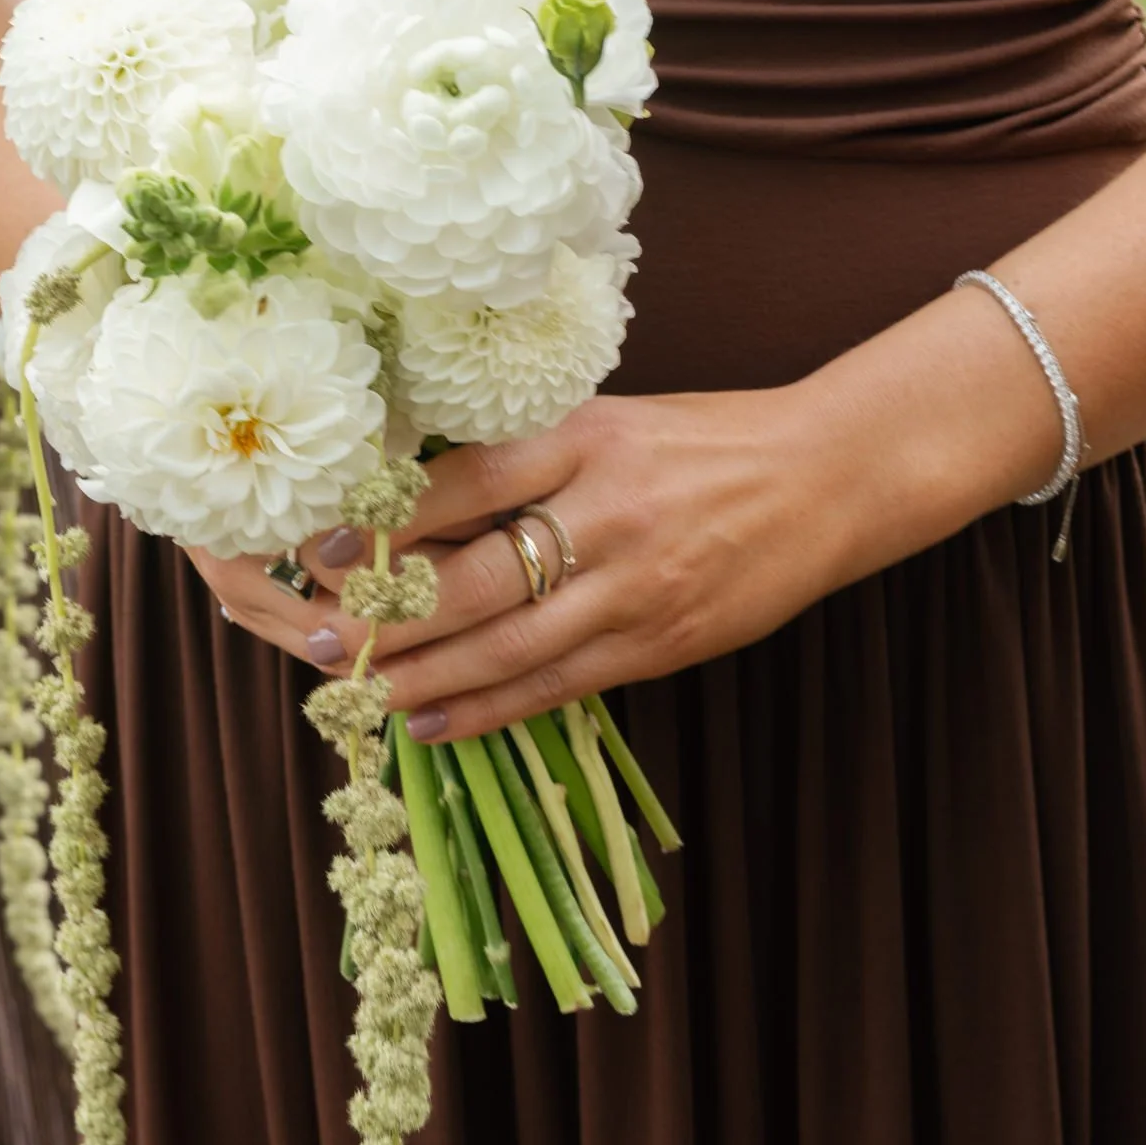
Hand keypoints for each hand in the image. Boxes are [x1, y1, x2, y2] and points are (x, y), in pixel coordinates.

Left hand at [193, 384, 866, 741]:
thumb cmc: (705, 442)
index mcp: (588, 439)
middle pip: (476, 579)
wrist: (828, 477)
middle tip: (317, 640)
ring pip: (508, 648)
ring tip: (356, 693)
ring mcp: (636, 587)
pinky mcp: (660, 643)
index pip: (469, 482)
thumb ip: (526, 460)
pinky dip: (488, 708)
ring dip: (422, 677)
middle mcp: (608, 513)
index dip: (390, 522)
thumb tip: (412, 503)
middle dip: (386, 618)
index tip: (324, 548)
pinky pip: (556, 686)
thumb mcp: (611, 424)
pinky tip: (431, 720)